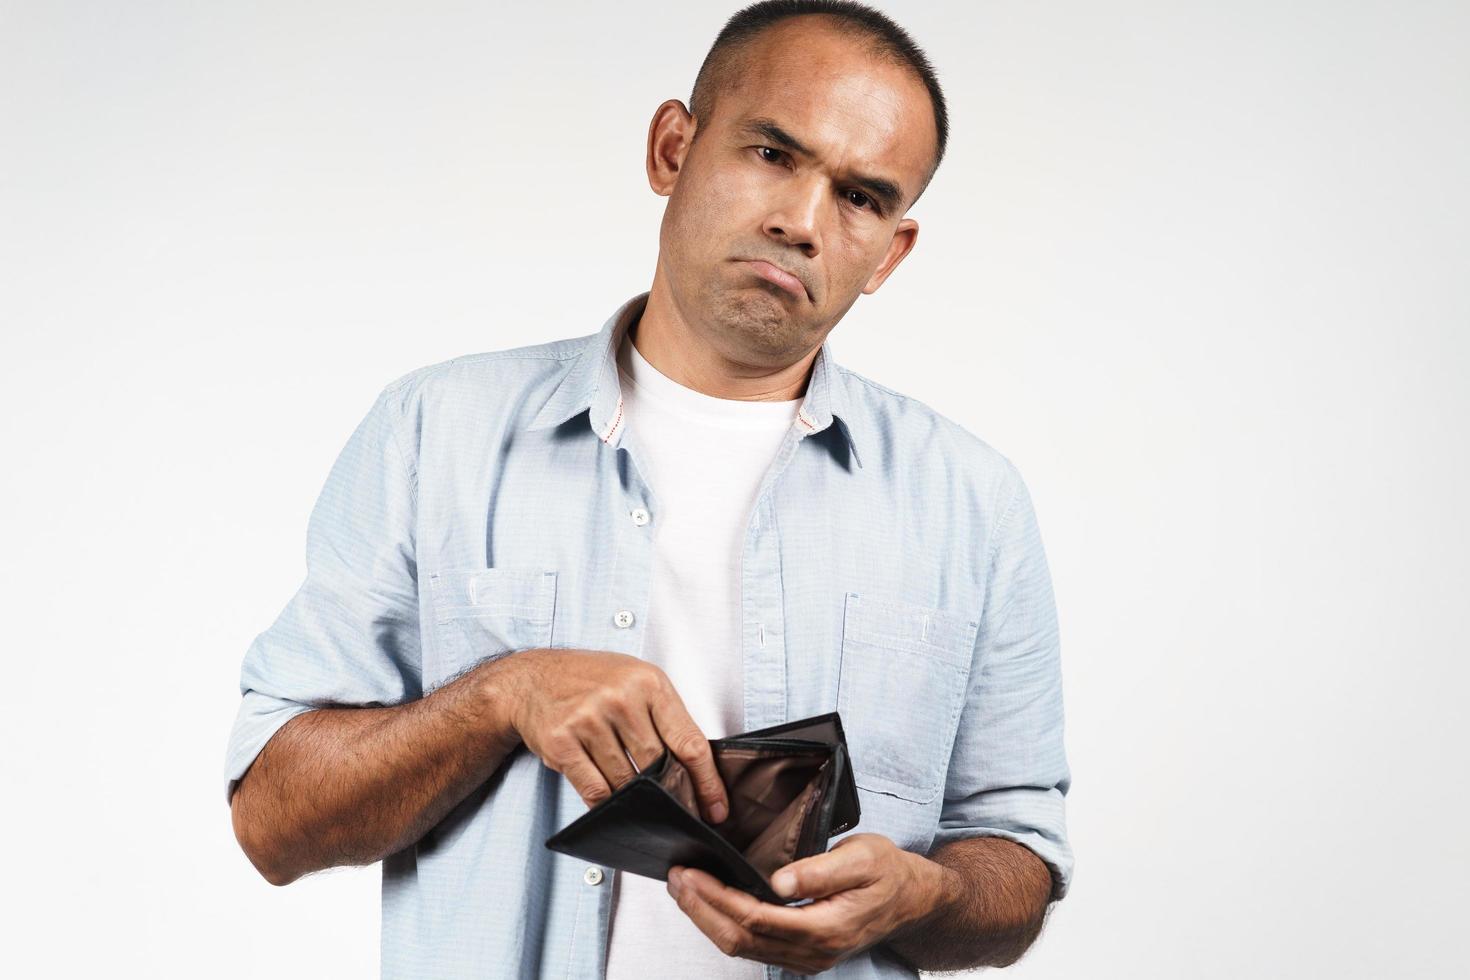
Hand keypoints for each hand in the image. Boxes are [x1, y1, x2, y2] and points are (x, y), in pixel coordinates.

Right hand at [495, 648, 728, 822]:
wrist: (532, 679)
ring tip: (637, 799)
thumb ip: (664, 716)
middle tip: (678, 810)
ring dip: (635, 797)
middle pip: (657, 765)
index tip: (716, 807)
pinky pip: (594, 789)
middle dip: (671, 793)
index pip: (689, 741)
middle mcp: (619, 698)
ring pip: (626, 781)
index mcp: (648, 683)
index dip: (706, 781)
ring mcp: (588, 720)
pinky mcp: (561, 743)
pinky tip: (610, 799)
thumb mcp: (636, 680)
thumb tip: (695, 767)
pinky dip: (605, 801)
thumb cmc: (590, 680)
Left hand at [664, 833, 947, 974]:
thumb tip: (780, 881)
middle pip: (740, 939)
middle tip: (675, 878)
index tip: (691, 873)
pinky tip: (710, 903)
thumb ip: (822, 870)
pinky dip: (724, 924)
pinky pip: (753, 946)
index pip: (756, 917)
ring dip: (707, 918)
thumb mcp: (864, 857)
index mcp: (826, 928)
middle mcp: (812, 952)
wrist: (915, 901)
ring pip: (742, 948)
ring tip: (682, 888)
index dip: (717, 897)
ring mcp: (806, 958)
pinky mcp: (801, 954)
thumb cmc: (890, 873)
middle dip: (700, 909)